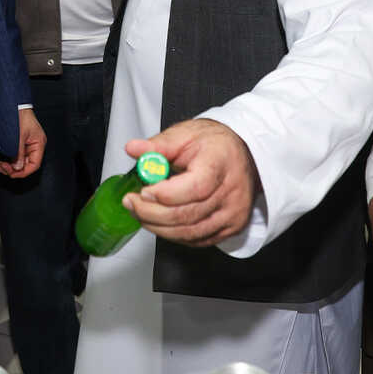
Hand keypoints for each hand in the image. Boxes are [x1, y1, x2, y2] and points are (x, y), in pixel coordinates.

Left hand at [0, 109, 45, 177]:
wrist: (13, 104)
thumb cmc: (19, 115)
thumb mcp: (18, 136)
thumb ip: (18, 153)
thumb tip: (17, 167)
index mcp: (39, 143)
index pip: (34, 164)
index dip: (23, 172)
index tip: (12, 173)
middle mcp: (34, 145)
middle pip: (27, 165)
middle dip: (14, 169)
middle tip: (3, 167)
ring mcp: (27, 145)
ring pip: (20, 162)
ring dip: (10, 166)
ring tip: (0, 165)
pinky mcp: (20, 144)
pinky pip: (16, 157)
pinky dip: (9, 161)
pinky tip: (2, 162)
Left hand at [122, 118, 255, 246]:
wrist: (241, 154)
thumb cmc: (214, 145)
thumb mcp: (185, 134)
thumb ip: (158, 145)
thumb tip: (133, 149)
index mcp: (221, 163)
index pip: (195, 187)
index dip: (165, 194)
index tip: (143, 191)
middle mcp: (231, 192)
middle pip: (187, 214)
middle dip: (151, 213)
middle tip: (131, 203)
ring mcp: (233, 213)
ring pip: (189, 232)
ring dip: (158, 226)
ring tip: (140, 212)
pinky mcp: (231, 227)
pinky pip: (196, 239)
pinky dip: (173, 234)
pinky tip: (159, 221)